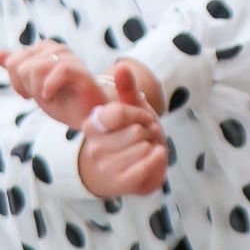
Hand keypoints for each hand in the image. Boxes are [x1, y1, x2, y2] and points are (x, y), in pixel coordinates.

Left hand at [0, 41, 110, 129]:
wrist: (86, 116)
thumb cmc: (63, 100)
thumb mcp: (33, 85)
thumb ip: (16, 68)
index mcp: (44, 49)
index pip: (14, 61)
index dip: (16, 81)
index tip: (29, 93)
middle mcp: (56, 49)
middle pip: (22, 65)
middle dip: (27, 86)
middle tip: (43, 95)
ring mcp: (69, 58)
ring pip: (36, 68)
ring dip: (38, 89)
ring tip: (49, 97)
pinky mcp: (80, 70)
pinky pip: (58, 70)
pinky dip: (49, 88)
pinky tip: (52, 96)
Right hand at [77, 66, 167, 198]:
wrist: (138, 164)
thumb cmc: (135, 132)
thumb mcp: (133, 108)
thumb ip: (127, 88)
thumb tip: (123, 66)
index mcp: (92, 124)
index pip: (119, 113)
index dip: (139, 114)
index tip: (141, 118)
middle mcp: (93, 147)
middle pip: (135, 131)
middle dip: (149, 130)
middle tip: (146, 135)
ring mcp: (105, 167)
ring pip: (141, 148)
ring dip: (153, 146)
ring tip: (147, 147)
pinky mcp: (120, 184)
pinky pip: (143, 168)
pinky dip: (156, 159)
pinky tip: (156, 155)